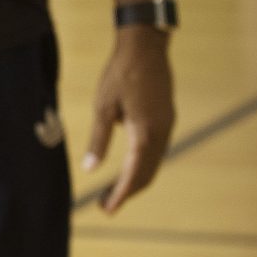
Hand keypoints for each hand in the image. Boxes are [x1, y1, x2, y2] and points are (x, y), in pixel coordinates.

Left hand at [82, 28, 174, 213]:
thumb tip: (89, 169)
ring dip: (136, 180)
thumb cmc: (120, 73)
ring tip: (114, 191)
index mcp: (144, 132)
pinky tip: (128, 168)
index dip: (120, 195)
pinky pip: (157, 151)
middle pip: (146, 174)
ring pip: (154, 163)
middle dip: (127, 192)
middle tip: (106, 206)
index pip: (134, 174)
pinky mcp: (167, 118)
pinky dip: (143, 165)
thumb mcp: (103, 107)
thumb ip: (98, 140)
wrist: (145, 46)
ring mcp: (167, 125)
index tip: (106, 209)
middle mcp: (161, 133)